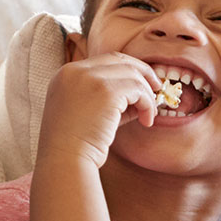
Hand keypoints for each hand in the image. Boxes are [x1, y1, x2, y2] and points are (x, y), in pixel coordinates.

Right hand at [33, 50, 161, 168]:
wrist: (64, 161)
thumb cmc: (75, 144)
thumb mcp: (87, 112)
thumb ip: (109, 99)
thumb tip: (142, 94)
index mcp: (66, 74)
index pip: (104, 60)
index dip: (126, 70)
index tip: (141, 84)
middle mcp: (75, 71)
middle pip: (120, 60)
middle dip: (142, 73)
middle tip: (156, 90)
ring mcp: (90, 78)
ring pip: (132, 74)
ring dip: (147, 94)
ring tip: (149, 114)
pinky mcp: (106, 91)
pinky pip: (138, 89)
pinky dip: (147, 104)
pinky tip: (146, 121)